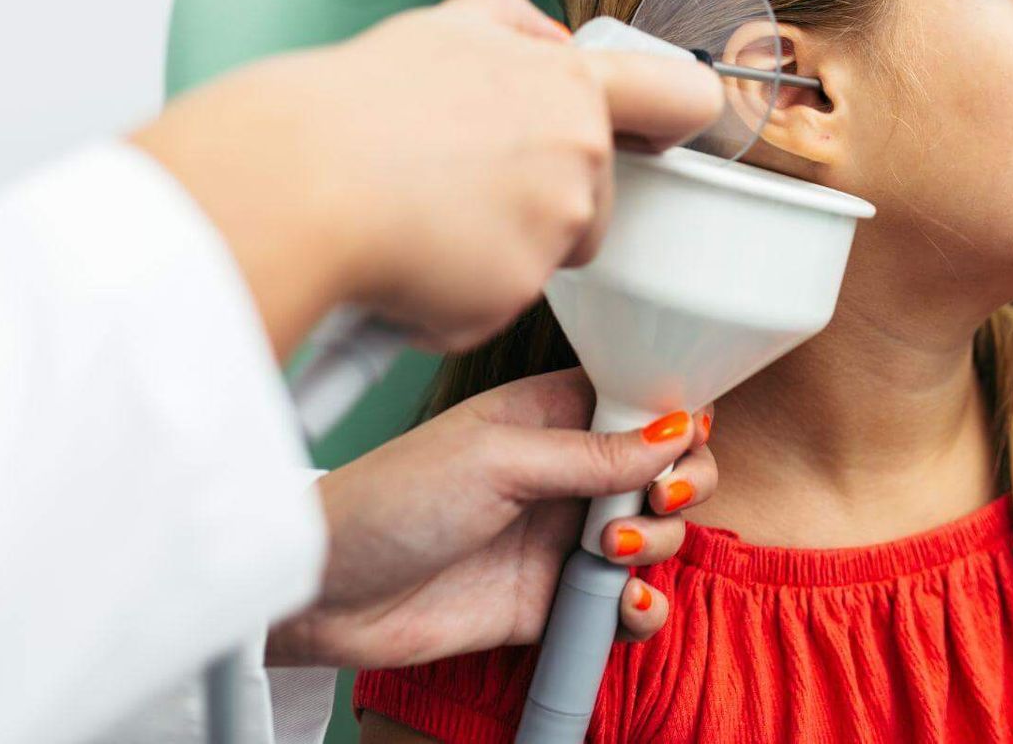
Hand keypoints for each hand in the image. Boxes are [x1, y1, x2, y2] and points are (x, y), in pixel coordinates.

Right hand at [130, 0, 722, 357]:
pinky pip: (497, 303)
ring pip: (545, 252)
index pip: (682, 95)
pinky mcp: (517, 292)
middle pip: (594, 198)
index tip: (674, 132)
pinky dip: (457, 296)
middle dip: (542, 202)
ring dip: (498, 249)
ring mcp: (553, 225)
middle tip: (460, 187)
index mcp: (568, 84)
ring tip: (420, 219)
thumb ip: (511, 25)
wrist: (293, 182)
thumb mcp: (440, 28)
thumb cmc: (353, 106)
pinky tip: (408, 263)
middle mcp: (579, 153)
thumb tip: (552, 36)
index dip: (686, 116)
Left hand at [266, 368, 717, 668]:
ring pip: (656, 535)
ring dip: (659, 543)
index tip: (682, 440)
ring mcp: (562, 536)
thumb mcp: (496, 459)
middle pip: (664, 468)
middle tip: (657, 498)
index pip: (640, 402)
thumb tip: (674, 431)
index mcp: (550, 415)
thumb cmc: (392, 500)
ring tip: (610, 551)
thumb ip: (590, 452)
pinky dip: (641, 609)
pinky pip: (624, 603)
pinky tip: (625, 605)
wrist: (331, 593)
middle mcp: (566, 472)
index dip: (674, 418)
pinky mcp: (554, 599)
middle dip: (682, 482)